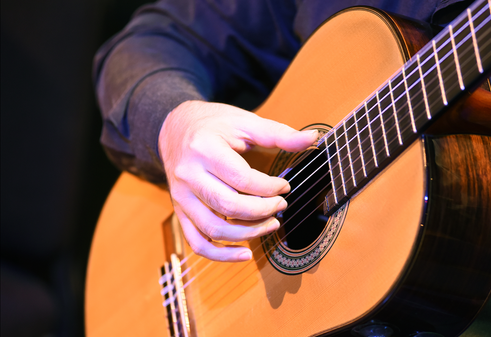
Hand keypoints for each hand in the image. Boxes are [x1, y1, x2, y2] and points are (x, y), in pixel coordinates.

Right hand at [158, 100, 317, 261]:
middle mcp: (188, 175)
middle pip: (229, 206)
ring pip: (214, 229)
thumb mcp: (245, 121)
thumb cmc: (213, 125)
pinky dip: (220, 255)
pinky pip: (196, 242)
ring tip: (271, 225)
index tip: (285, 186)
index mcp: (204, 149)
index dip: (269, 187)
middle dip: (263, 211)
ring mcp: (181, 196)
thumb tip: (312, 138)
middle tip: (281, 205)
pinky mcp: (180, 211)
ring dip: (248, 234)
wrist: (174, 128)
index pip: (241, 179)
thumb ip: (279, 133)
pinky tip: (244, 254)